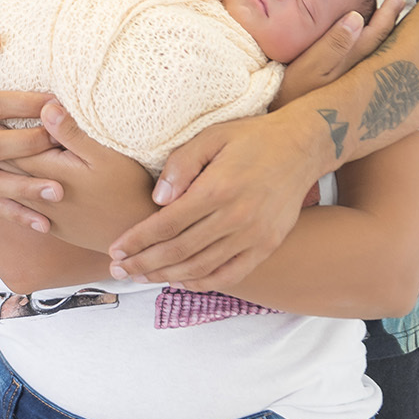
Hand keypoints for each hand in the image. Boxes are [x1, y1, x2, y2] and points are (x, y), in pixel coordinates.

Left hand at [1, 102, 158, 250]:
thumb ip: (73, 133)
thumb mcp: (106, 155)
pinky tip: (4, 186)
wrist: (139, 233)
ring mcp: (48, 215)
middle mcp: (43, 197)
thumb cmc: (128, 189)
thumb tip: (46, 108)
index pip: (13, 148)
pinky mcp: (56, 226)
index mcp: (52, 174)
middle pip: (7, 169)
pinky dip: (8, 193)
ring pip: (11, 190)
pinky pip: (23, 208)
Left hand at [106, 109, 321, 290]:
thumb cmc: (252, 137)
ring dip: (167, 276)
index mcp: (217, 189)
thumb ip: (181, 165)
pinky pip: (231, 274)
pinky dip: (203, 282)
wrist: (302, 147)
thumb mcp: (212, 136)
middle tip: (120, 270)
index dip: (138, 240)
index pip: (166, 225)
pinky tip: (181, 281)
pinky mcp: (267, 245)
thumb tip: (157, 200)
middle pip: (179, 251)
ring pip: (201, 267)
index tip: (116, 249)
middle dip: (144, 263)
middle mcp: (235, 217)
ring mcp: (253, 235)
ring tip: (142, 277)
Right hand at [271, 0, 408, 108]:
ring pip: (379, 56)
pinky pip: (371, 66)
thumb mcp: (309, 67)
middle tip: (403, 2)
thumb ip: (334, 43)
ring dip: (388, 38)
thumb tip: (358, 17)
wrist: (286, 127)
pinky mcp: (351, 94)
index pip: (377, 34)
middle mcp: (362, 76)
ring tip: (396, 21)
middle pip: (385, 46)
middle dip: (395, 24)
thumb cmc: (292, 93)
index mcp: (355, 65)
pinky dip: (378, 53)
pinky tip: (377, 49)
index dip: (388, 14)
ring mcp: (358, 86)